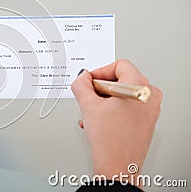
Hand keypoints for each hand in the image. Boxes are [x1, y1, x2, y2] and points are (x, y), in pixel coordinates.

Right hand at [71, 59, 161, 185]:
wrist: (117, 166)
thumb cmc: (110, 140)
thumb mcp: (88, 105)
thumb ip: (81, 85)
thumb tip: (82, 77)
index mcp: (140, 86)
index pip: (119, 65)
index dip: (100, 71)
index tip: (89, 80)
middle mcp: (150, 96)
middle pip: (121, 79)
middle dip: (100, 88)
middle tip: (89, 97)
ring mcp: (150, 109)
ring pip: (122, 94)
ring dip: (103, 100)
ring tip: (92, 112)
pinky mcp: (146, 120)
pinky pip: (127, 106)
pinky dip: (111, 109)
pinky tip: (98, 120)